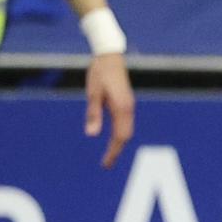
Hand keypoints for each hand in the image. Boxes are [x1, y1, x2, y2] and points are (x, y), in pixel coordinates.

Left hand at [85, 53, 134, 167]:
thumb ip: (93, 114)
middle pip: (126, 136)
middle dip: (117, 151)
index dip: (113, 152)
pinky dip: (121, 134)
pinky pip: (126, 124)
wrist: (110, 57)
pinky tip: (114, 138)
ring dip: (119, 143)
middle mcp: (129, 109)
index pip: (120, 137)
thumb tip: (92, 135)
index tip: (106, 164)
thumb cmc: (100, 74)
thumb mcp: (93, 94)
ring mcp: (129, 106)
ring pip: (127, 130)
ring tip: (109, 154)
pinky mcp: (126, 103)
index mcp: (122, 108)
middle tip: (106, 164)